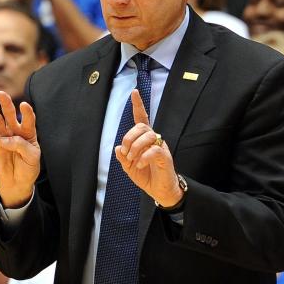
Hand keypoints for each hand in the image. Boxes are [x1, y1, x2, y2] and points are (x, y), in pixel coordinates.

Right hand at [0, 91, 40, 207]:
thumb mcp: (32, 158)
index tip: (24, 105)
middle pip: (11, 116)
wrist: (18, 183)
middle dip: (6, 105)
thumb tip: (6, 139)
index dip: (27, 112)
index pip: (29, 120)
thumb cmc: (28, 169)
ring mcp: (5, 138)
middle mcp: (16, 133)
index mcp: (29, 134)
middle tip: (1, 93)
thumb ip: (21, 146)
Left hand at [115, 89, 182, 207]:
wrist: (160, 191)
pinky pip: (154, 150)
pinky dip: (143, 157)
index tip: (134, 92)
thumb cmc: (146, 176)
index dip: (138, 105)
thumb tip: (118, 147)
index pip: (142, 118)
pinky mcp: (165, 156)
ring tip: (132, 160)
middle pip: (141, 126)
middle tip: (126, 153)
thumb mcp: (128, 167)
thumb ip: (122, 157)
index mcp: (144, 140)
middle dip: (129, 137)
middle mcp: (153, 140)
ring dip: (135, 148)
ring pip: (147, 136)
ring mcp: (160, 147)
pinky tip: (139, 165)